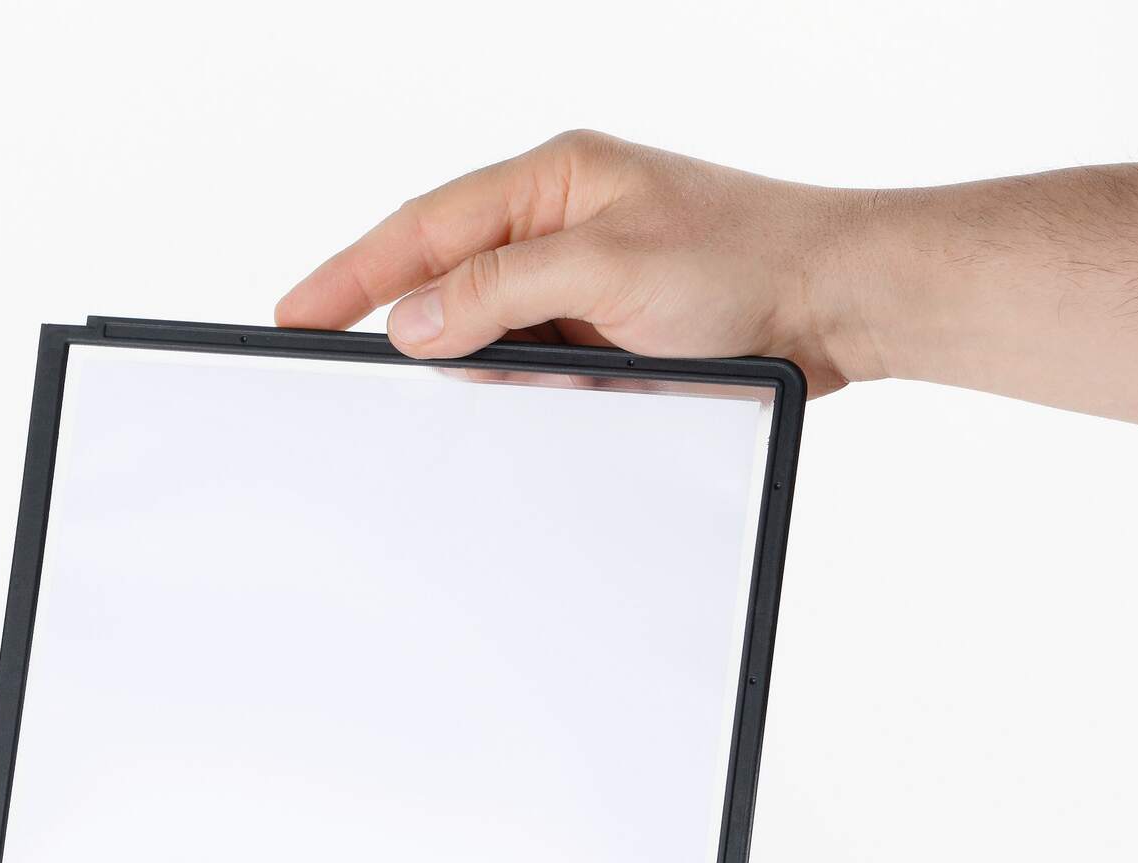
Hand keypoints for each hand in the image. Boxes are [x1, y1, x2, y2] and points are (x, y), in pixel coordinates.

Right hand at [275, 130, 879, 393]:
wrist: (845, 305)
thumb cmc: (752, 261)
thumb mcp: (610, 268)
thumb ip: (501, 290)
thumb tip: (413, 324)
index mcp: (554, 178)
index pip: (423, 227)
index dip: (350, 274)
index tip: (292, 316)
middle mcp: (562, 221)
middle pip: (445, 276)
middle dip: (394, 323)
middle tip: (327, 368)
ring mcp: (586, 277)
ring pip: (489, 328)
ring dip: (468, 366)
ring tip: (430, 401)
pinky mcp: (612, 329)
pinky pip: (535, 361)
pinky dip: (517, 388)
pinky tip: (512, 411)